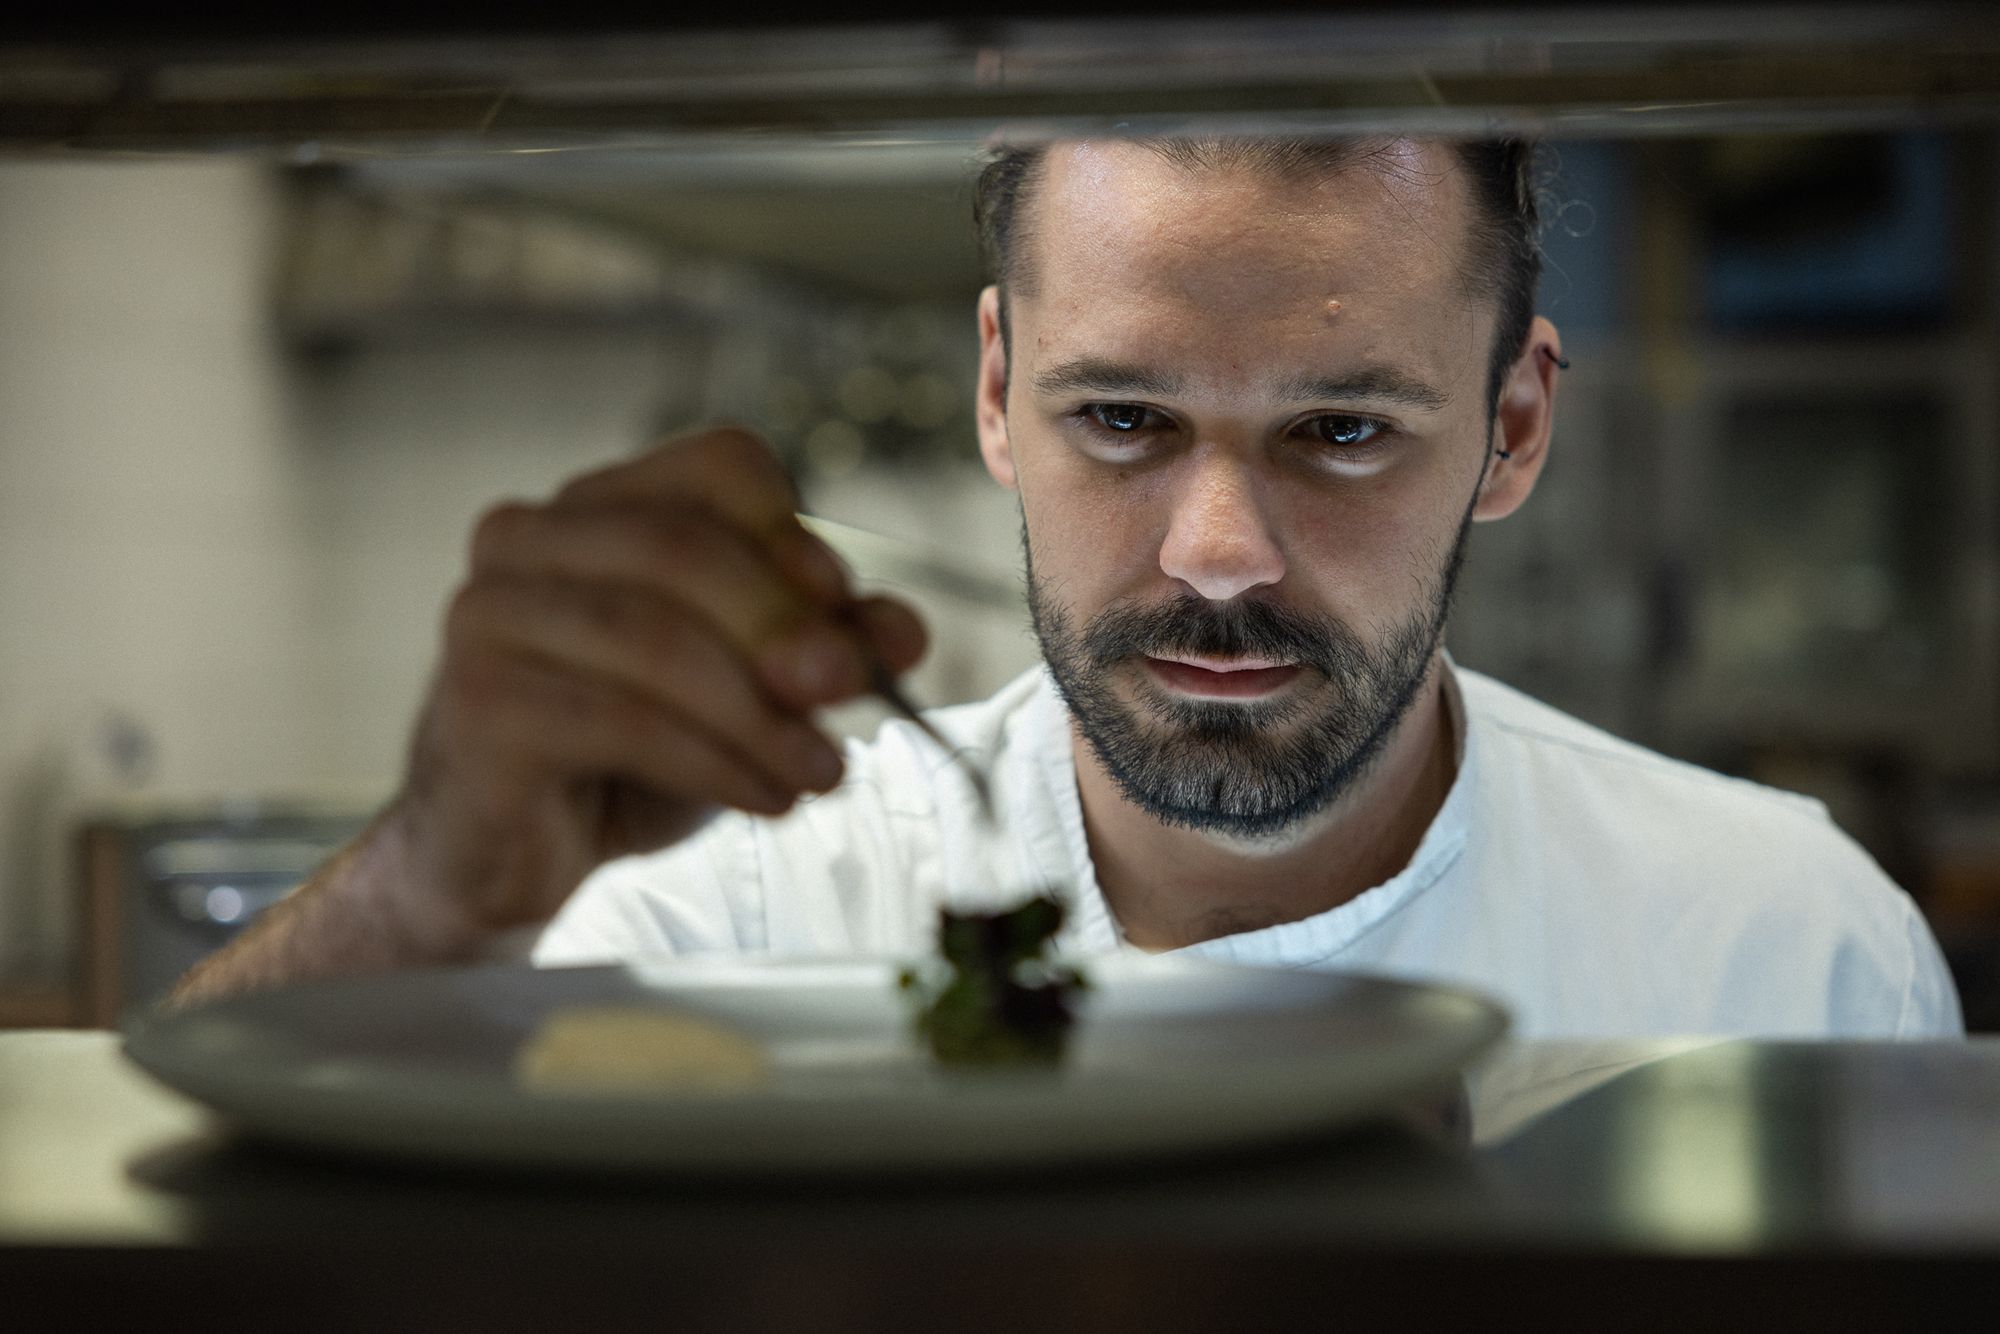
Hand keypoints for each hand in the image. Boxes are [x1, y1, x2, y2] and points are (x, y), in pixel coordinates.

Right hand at [377, 427, 924, 952]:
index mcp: (602, 505)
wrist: (514, 852)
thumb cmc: (632, 751)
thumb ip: (825, 651)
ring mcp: (488, 614)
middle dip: (784, 628)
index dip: (793, 534)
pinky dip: (711, 762)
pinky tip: (764, 798)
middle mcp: (528, 537)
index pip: (717, 469)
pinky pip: (617, 720)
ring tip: (820, 771)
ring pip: (652, 639)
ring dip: (758, 714)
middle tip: (851, 696)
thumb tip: (903, 635)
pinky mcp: (475, 701)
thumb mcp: (748, 693)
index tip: (848, 611)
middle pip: (683, 548)